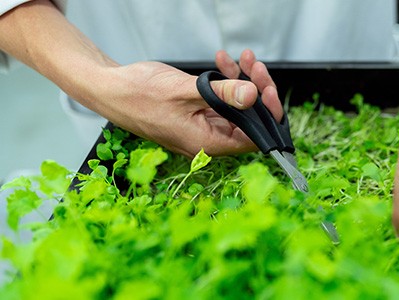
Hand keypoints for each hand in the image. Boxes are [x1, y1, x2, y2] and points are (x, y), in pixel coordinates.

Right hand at [92, 49, 282, 156]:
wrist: (109, 88)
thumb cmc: (137, 95)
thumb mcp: (186, 90)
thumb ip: (222, 94)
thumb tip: (253, 96)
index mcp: (206, 143)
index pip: (253, 138)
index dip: (266, 115)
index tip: (268, 90)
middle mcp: (207, 139)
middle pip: (248, 120)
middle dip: (256, 90)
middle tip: (255, 67)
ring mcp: (201, 127)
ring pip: (236, 107)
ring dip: (241, 81)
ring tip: (242, 58)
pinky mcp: (196, 114)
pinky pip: (220, 101)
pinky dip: (225, 82)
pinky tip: (223, 62)